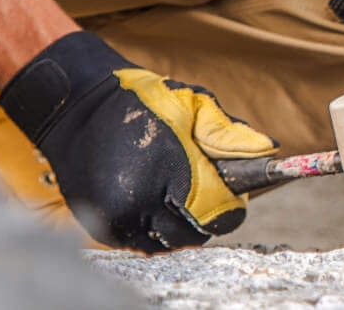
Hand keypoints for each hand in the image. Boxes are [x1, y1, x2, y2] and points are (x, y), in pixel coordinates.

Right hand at [0, 30, 274, 251]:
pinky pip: (139, 241)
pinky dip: (149, 227)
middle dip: (202, 217)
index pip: (219, 215)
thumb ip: (226, 132)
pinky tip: (149, 201)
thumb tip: (268, 150)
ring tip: (172, 195)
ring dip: (174, 225)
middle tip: (198, 193)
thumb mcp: (188, 103)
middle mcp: (143, 201)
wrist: (74, 102)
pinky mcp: (101, 225)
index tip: (227, 194)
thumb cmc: (136, 101)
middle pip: (193, 234)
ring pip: (165, 243)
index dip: (227, 205)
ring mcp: (120, 217)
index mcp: (171, 171)